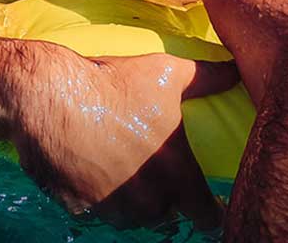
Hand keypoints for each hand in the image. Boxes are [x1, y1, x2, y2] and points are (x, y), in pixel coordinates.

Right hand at [8, 43, 238, 229]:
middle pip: (166, 215)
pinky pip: (95, 211)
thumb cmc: (112, 84)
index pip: (207, 215)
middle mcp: (149, 199)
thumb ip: (206, 77)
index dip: (210, 211)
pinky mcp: (80, 208)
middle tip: (152, 174)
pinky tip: (90, 171)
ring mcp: (113, 208)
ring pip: (132, 217)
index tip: (208, 207)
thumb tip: (236, 70)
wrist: (50, 96)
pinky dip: (96, 197)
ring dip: (131, 202)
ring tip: (121, 173)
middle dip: (163, 200)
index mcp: (176, 173)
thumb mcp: (163, 73)